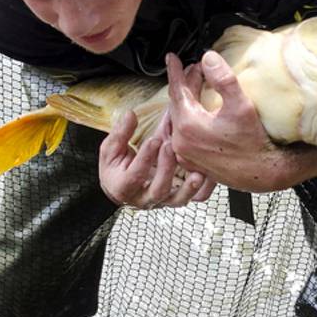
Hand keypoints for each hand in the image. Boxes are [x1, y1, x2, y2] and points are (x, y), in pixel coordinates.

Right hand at [98, 109, 215, 208]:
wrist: (121, 186)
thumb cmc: (115, 166)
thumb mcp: (110, 150)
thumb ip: (120, 134)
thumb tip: (130, 115)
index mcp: (123, 187)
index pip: (134, 176)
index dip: (144, 158)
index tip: (154, 140)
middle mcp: (143, 199)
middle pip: (158, 190)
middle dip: (166, 169)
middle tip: (171, 147)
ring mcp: (161, 201)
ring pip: (177, 200)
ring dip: (189, 187)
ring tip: (198, 174)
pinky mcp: (174, 200)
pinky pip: (189, 198)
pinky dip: (199, 190)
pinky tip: (206, 176)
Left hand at [166, 51, 280, 192]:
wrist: (261, 174)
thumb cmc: (253, 142)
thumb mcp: (241, 106)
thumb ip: (223, 79)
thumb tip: (208, 58)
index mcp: (189, 124)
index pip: (177, 90)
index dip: (175, 71)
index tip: (171, 57)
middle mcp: (181, 141)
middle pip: (178, 104)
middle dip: (186, 84)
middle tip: (196, 69)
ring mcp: (185, 154)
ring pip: (179, 119)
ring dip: (187, 101)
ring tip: (197, 88)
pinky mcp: (191, 163)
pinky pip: (183, 135)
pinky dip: (188, 119)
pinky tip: (199, 114)